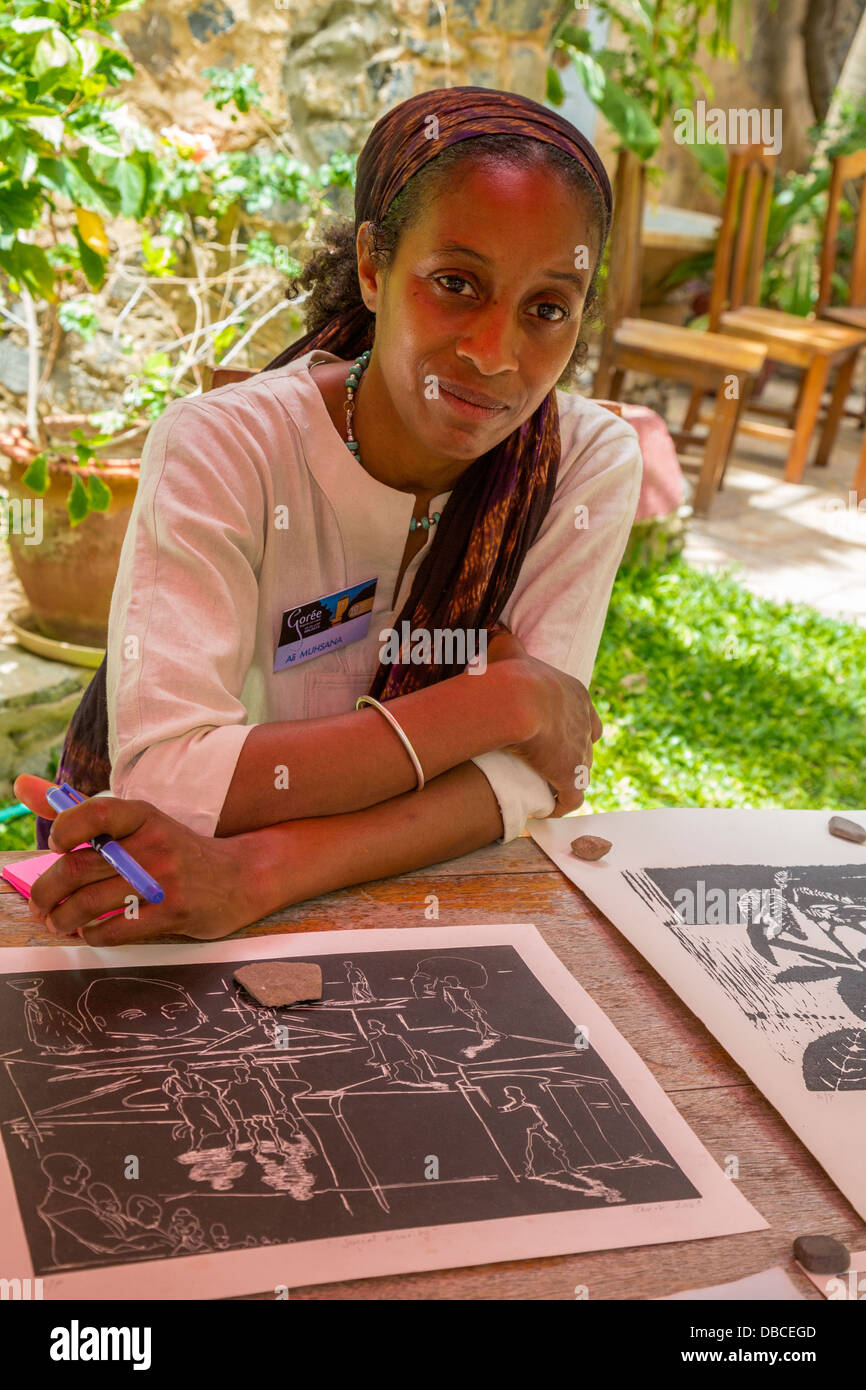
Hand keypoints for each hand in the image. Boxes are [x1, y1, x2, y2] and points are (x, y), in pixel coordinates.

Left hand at [13, 775, 270, 944]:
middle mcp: (153, 845)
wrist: (241, 877)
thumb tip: (22, 784)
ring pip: (91, 904)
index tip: (55, 846)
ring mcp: (164, 880)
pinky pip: (116, 929)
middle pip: (80, 868)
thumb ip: (81, 809)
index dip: (65, 829)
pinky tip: (90, 931)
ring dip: (62, 919)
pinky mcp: (173, 913)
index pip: (96, 812)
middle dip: (46, 891)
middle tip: (39, 904)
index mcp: (143, 817)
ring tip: (57, 922)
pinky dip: (93, 934)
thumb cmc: (178, 851)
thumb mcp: (139, 823)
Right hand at [485, 626, 601, 814]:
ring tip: (545, 789)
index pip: (585, 713)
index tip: (554, 732)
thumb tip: (497, 631)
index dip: (572, 723)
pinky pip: (572, 798)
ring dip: (565, 780)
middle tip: (547, 762)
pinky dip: (561, 804)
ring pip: (581, 771)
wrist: (515, 701)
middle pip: (586, 743)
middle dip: (571, 752)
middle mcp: (585, 722)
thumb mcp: (508, 649)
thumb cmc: (509, 674)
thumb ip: (506, 642)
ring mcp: (581, 751)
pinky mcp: (572, 777)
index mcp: (576, 694)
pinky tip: (546, 811)